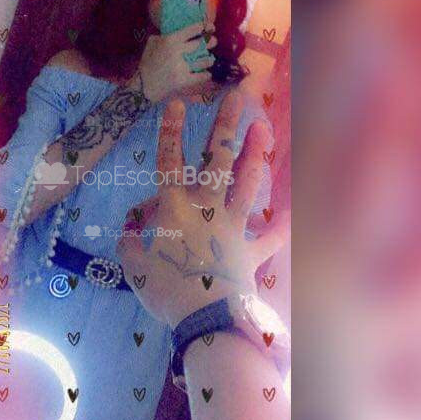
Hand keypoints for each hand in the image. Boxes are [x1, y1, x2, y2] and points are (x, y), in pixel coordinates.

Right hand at [117, 90, 288, 328]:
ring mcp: (233, 228)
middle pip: (216, 162)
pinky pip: (268, 238)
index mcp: (176, 210)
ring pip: (246, 186)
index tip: (179, 104)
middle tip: (237, 98)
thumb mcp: (135, 269)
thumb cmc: (167, 292)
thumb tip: (130, 234)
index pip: (170, 164)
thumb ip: (130, 245)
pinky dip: (279, 227)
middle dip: (225, 128)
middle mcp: (207, 209)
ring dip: (254, 157)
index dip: (172, 133)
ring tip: (263, 130)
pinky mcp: (250, 252)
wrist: (206, 322)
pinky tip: (291, 214)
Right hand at [133, 22, 216, 102]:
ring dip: (209, 59)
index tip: (210, 27)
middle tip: (213, 42)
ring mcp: (181, 67)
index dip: (204, 27)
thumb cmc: (147, 62)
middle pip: (201, 44)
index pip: (192, 30)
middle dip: (211, 41)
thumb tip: (178, 29)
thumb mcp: (152, 42)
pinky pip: (201, 76)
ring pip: (204, 61)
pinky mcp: (183, 81)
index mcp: (170, 40)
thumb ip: (164, 35)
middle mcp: (177, 52)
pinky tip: (207, 74)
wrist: (143, 85)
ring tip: (210, 59)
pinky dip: (206, 75)